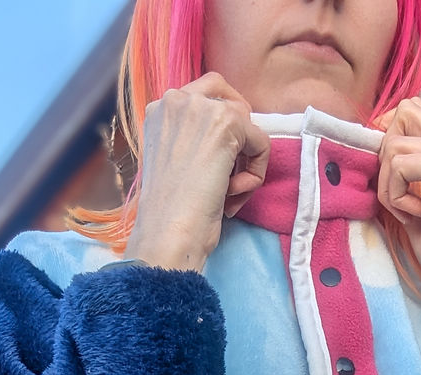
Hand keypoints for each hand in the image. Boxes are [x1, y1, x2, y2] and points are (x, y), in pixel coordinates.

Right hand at [124, 72, 270, 270]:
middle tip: (231, 176)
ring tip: (228, 193)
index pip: (204, 97)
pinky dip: (256, 172)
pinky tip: (233, 194)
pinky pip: (261, 143)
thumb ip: (190, 140)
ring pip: (248, 127)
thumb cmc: (169, 212)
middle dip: (239, 140)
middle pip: (231, 103)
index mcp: (158, 109)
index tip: (218, 164)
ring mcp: (201, 107)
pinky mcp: (226, 122)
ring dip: (245, 163)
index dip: (220, 129)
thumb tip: (229, 141)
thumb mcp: (172, 163)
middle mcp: (176, 99)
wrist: (167, 231)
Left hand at [372, 97, 420, 317]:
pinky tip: (414, 216)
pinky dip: (396, 195)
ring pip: (394, 145)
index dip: (388, 138)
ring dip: (388, 185)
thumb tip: (370, 149)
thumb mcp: (414, 203)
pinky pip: (400, 165)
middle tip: (398, 198)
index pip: (410, 110)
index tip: (392, 181)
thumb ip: (400, 175)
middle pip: (402, 114)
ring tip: (408, 212)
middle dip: (385, 159)